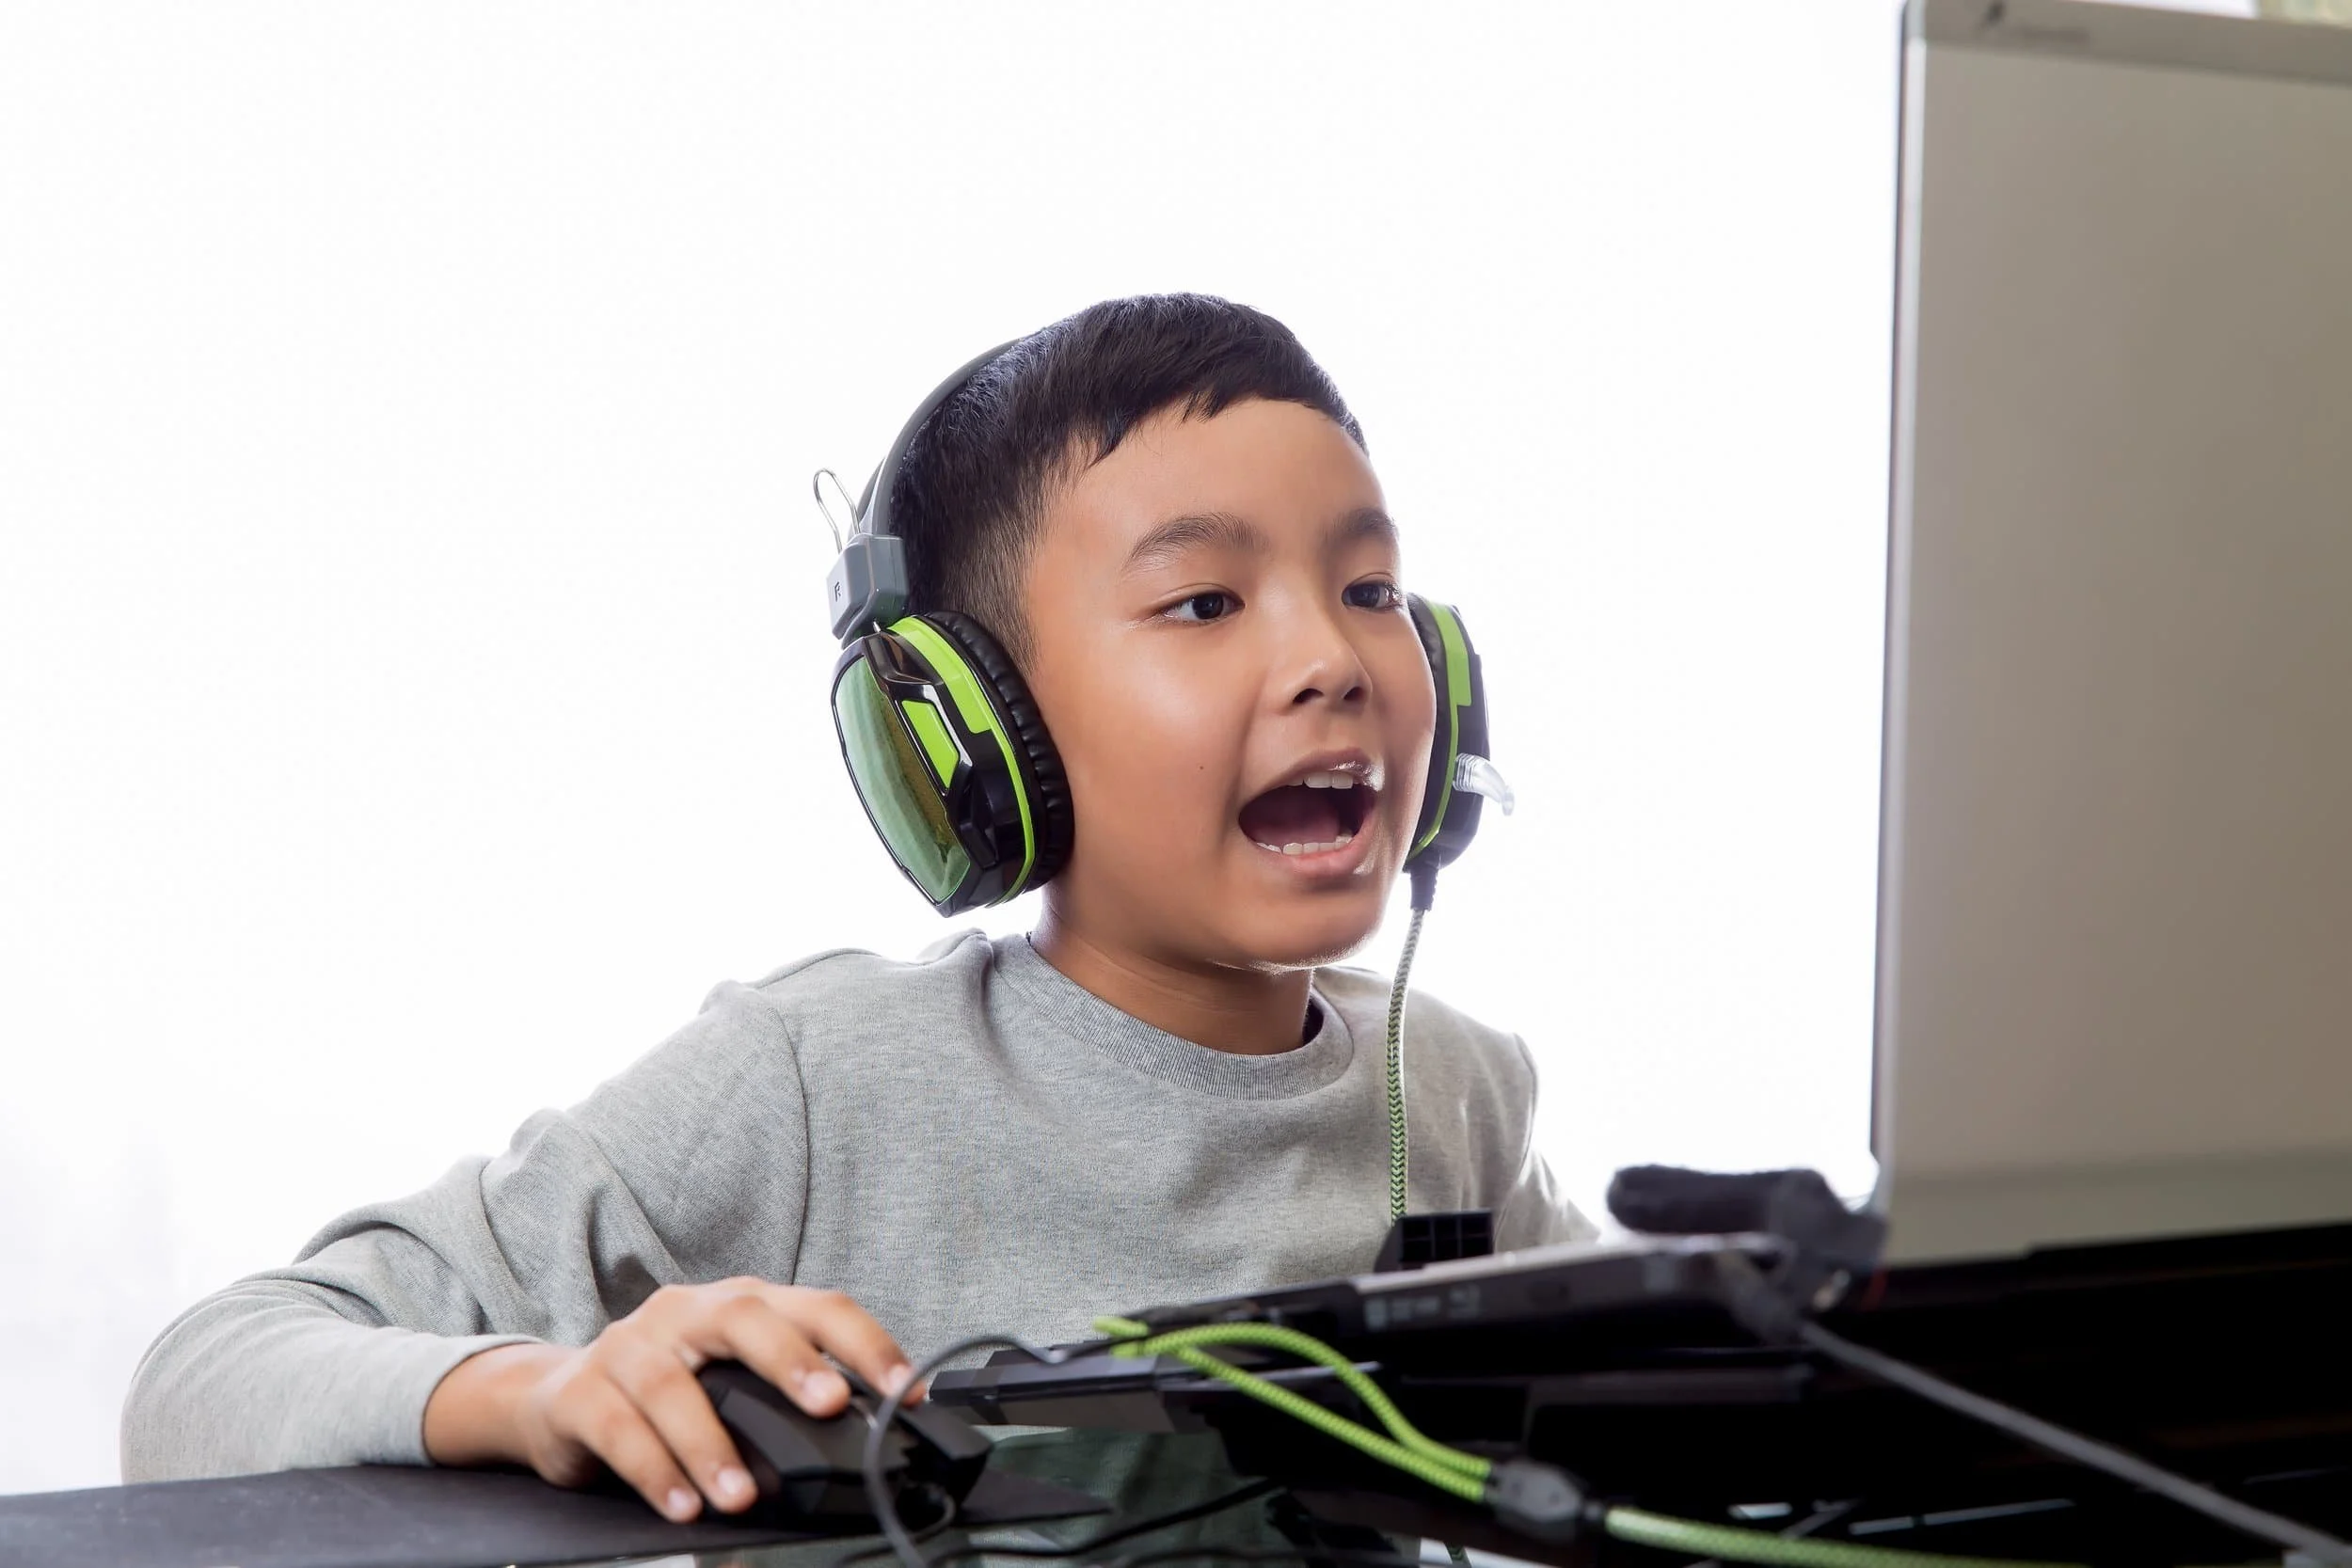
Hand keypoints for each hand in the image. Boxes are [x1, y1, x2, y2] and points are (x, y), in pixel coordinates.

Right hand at [422, 1278, 915, 1521]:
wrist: (555, 1399)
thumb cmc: (667, 1392)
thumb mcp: (731, 1384)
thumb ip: (785, 1402)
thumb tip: (860, 1444)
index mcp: (739, 1304)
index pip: (815, 1306)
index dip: (865, 1343)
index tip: (904, 1390)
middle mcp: (686, 1312)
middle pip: (743, 1317)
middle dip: (790, 1360)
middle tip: (825, 1406)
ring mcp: (629, 1345)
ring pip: (673, 1385)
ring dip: (711, 1445)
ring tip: (740, 1496)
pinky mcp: (581, 1391)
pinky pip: (618, 1427)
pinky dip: (654, 1470)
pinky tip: (681, 1504)